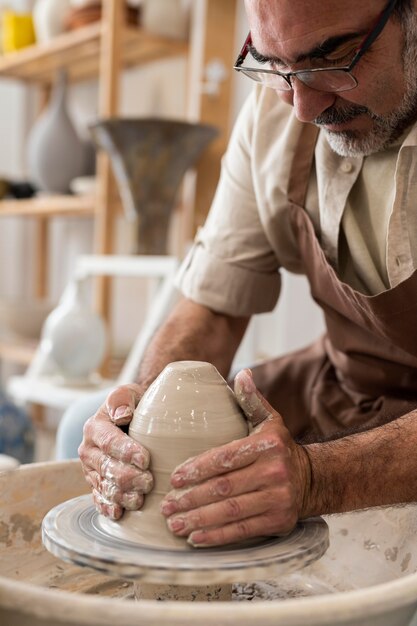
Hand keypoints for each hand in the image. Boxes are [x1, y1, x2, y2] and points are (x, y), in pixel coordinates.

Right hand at [78, 384, 152, 519]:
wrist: (128, 418)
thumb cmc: (133, 405)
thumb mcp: (129, 393)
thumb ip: (123, 398)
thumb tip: (122, 414)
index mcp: (94, 428)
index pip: (109, 442)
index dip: (126, 451)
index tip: (145, 459)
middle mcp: (88, 451)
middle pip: (106, 468)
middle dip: (128, 477)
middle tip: (149, 482)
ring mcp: (90, 470)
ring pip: (104, 487)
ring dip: (122, 495)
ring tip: (140, 499)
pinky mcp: (95, 485)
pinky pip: (99, 499)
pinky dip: (108, 508)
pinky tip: (120, 513)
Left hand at [160, 369, 310, 546]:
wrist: (312, 478)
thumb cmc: (279, 447)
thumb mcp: (269, 420)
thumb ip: (252, 400)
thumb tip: (243, 374)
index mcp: (267, 445)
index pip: (225, 458)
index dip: (197, 469)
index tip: (174, 478)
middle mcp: (275, 472)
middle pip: (224, 488)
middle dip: (191, 499)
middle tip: (167, 506)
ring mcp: (278, 499)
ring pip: (230, 512)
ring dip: (199, 520)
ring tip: (175, 523)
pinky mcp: (279, 522)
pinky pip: (242, 530)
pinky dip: (217, 536)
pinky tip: (195, 538)